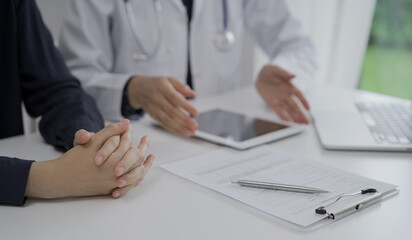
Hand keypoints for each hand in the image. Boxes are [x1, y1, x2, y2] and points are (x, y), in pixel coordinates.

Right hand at [25, 120, 153, 198]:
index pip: (128, 144)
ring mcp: (114, 183)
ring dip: (145, 163)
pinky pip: (130, 184)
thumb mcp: (92, 142)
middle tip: (146, 139)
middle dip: (142, 147)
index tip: (130, 127)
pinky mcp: (110, 190)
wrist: (60, 180)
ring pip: (136, 172)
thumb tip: (126, 123)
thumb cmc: (75, 159)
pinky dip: (138, 176)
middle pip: (136, 158)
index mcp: (112, 160)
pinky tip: (141, 169)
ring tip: (150, 155)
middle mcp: (116, 173)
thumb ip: (110, 131)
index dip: (129, 134)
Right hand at [128, 76, 198, 135]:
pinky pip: (164, 124)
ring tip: (191, 131)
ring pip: (167, 120)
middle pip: (172, 112)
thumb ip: (182, 87)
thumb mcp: (170, 80)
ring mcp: (154, 109)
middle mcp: (157, 99)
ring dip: (180, 128)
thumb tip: (193, 94)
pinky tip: (184, 132)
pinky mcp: (153, 116)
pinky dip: (174, 130)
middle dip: (185, 120)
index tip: (196, 113)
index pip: (175, 99)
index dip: (186, 106)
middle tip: (195, 125)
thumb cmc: (157, 84)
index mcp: (163, 88)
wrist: (139, 89)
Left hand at [255, 65, 309, 123]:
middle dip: (301, 114)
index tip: (309, 109)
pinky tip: (288, 121)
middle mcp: (287, 95)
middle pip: (296, 106)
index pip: (299, 95)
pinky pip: (279, 111)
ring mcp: (280, 100)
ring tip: (301, 124)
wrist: (260, 76)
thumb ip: (285, 73)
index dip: (304, 102)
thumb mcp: (276, 70)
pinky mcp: (272, 103)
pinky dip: (283, 116)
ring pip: (289, 110)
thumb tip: (294, 75)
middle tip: (307, 122)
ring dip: (295, 117)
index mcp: (290, 86)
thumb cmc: (270, 71)